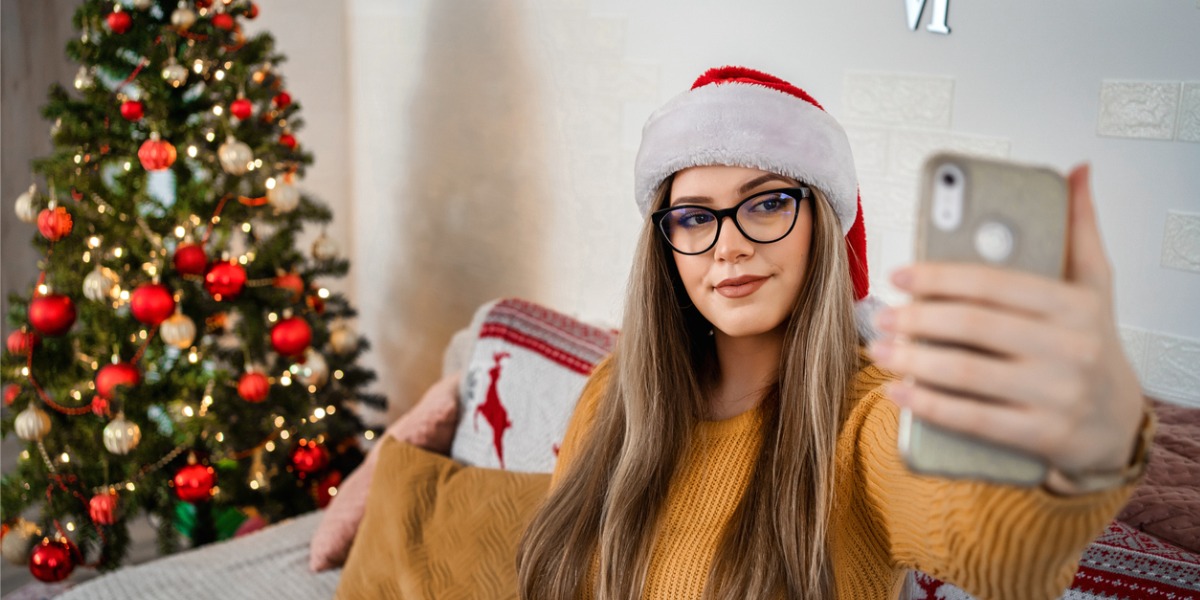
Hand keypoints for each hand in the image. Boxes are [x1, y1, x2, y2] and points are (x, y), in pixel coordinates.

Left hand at [868, 165, 1145, 491]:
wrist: (1119, 423)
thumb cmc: (1091, 345)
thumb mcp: (1095, 285)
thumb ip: (1080, 227)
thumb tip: (1078, 169)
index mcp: (1074, 304)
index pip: (994, 283)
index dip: (939, 276)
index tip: (898, 274)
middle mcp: (1070, 348)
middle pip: (973, 326)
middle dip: (917, 319)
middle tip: (881, 315)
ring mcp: (1056, 394)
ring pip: (967, 373)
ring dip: (913, 360)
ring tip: (880, 350)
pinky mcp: (1042, 435)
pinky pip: (974, 418)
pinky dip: (928, 404)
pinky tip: (897, 392)